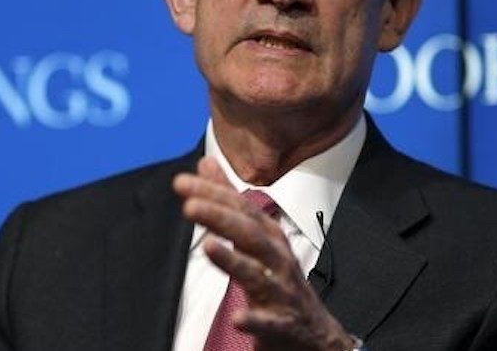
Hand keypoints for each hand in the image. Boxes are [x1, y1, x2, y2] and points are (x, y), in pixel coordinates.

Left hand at [173, 156, 355, 350]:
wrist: (315, 332)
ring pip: (257, 273)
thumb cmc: (279, 278)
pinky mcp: (283, 324)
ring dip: (233, 260)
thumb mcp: (255, 236)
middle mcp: (277, 258)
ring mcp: (282, 291)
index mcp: (269, 236)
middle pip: (249, 234)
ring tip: (209, 247)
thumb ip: (229, 201)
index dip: (213, 193)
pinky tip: (237, 318)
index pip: (240, 208)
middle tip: (189, 205)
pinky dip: (254, 319)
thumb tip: (206, 164)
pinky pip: (269, 322)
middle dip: (220, 218)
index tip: (182, 183)